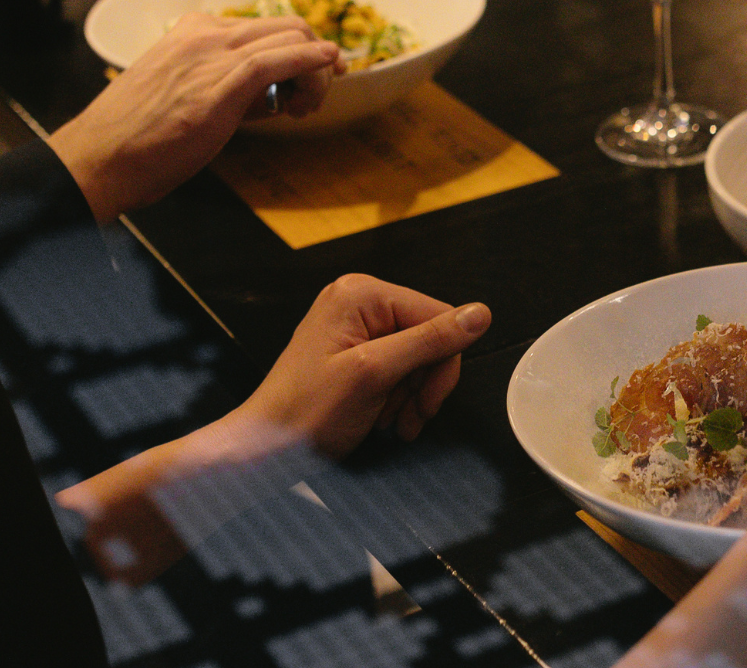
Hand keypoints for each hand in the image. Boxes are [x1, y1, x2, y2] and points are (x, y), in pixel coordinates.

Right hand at [47, 13, 344, 223]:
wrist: (100, 158)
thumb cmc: (140, 137)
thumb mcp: (188, 96)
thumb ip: (231, 88)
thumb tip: (274, 96)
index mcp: (194, 30)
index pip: (265, 27)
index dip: (297, 51)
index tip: (304, 83)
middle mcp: (205, 33)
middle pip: (287, 26)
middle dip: (314, 58)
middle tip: (312, 98)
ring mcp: (211, 54)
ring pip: (291, 39)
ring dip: (316, 71)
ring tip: (305, 108)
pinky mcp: (220, 83)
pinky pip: (279, 59)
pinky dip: (312, 60)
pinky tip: (328, 68)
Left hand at [231, 275, 491, 456]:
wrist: (265, 452)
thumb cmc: (308, 413)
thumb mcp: (374, 374)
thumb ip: (429, 340)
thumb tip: (482, 313)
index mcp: (362, 294)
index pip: (437, 316)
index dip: (442, 362)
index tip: (427, 404)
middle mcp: (359, 301)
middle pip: (429, 336)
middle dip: (424, 383)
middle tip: (407, 420)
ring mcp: (355, 326)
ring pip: (418, 357)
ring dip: (412, 396)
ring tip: (390, 423)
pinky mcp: (354, 351)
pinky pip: (399, 367)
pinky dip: (398, 397)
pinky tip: (382, 418)